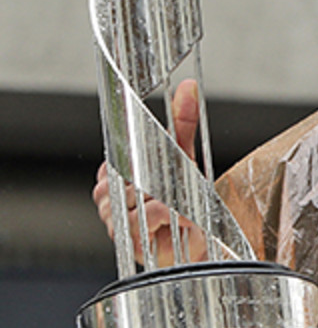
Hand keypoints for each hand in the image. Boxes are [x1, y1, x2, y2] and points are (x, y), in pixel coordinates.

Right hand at [92, 79, 206, 265]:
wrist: (198, 237)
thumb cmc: (184, 199)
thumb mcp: (183, 154)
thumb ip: (181, 122)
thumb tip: (187, 86)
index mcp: (113, 177)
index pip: (114, 158)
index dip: (136, 157)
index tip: (154, 160)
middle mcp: (108, 199)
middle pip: (125, 177)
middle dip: (155, 178)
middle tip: (173, 183)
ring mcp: (116, 222)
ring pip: (136, 195)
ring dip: (164, 195)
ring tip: (177, 200)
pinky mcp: (132, 241)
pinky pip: (150, 213)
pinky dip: (170, 210)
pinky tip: (179, 213)